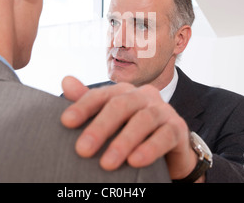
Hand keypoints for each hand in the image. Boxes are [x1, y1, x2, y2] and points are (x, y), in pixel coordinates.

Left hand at [61, 76, 200, 180]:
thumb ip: (89, 102)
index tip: (66, 122)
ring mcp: (163, 110)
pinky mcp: (178, 128)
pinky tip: (135, 161)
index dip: (83, 106)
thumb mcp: (110, 118)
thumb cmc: (133, 131)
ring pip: (143, 120)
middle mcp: (143, 96)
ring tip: (107, 163)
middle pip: (121, 105)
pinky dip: (149, 148)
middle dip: (100, 127)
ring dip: (124, 142)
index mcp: (124, 92)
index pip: (101, 95)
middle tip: (83, 150)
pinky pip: (165, 135)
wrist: (169, 147)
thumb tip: (65, 81)